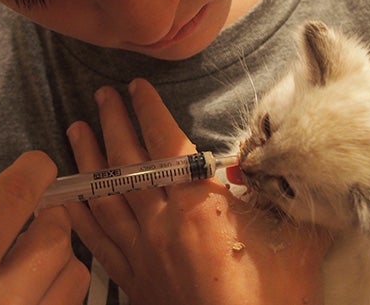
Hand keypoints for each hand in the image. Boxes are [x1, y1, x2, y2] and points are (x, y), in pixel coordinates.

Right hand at [0, 152, 89, 304]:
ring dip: (57, 258)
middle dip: (46, 217)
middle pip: (57, 234)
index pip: (15, 197)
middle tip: (25, 222)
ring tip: (23, 266)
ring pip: (76, 271)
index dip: (33, 169)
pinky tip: (26, 294)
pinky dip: (57, 291)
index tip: (35, 167)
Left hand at [66, 78, 329, 304]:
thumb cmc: (273, 298)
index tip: (137, 86)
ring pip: (103, 195)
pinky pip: (95, 240)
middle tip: (102, 95)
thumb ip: (294, 195)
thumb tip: (304, 163)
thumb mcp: (298, 240)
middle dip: (113, 123)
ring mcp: (139, 252)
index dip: (149, 111)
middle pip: (127, 163)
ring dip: (88, 158)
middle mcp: (160, 225)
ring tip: (75, 128)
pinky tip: (65, 195)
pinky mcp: (131, 278)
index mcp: (198, 209)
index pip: (165, 146)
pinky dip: (77, 213)